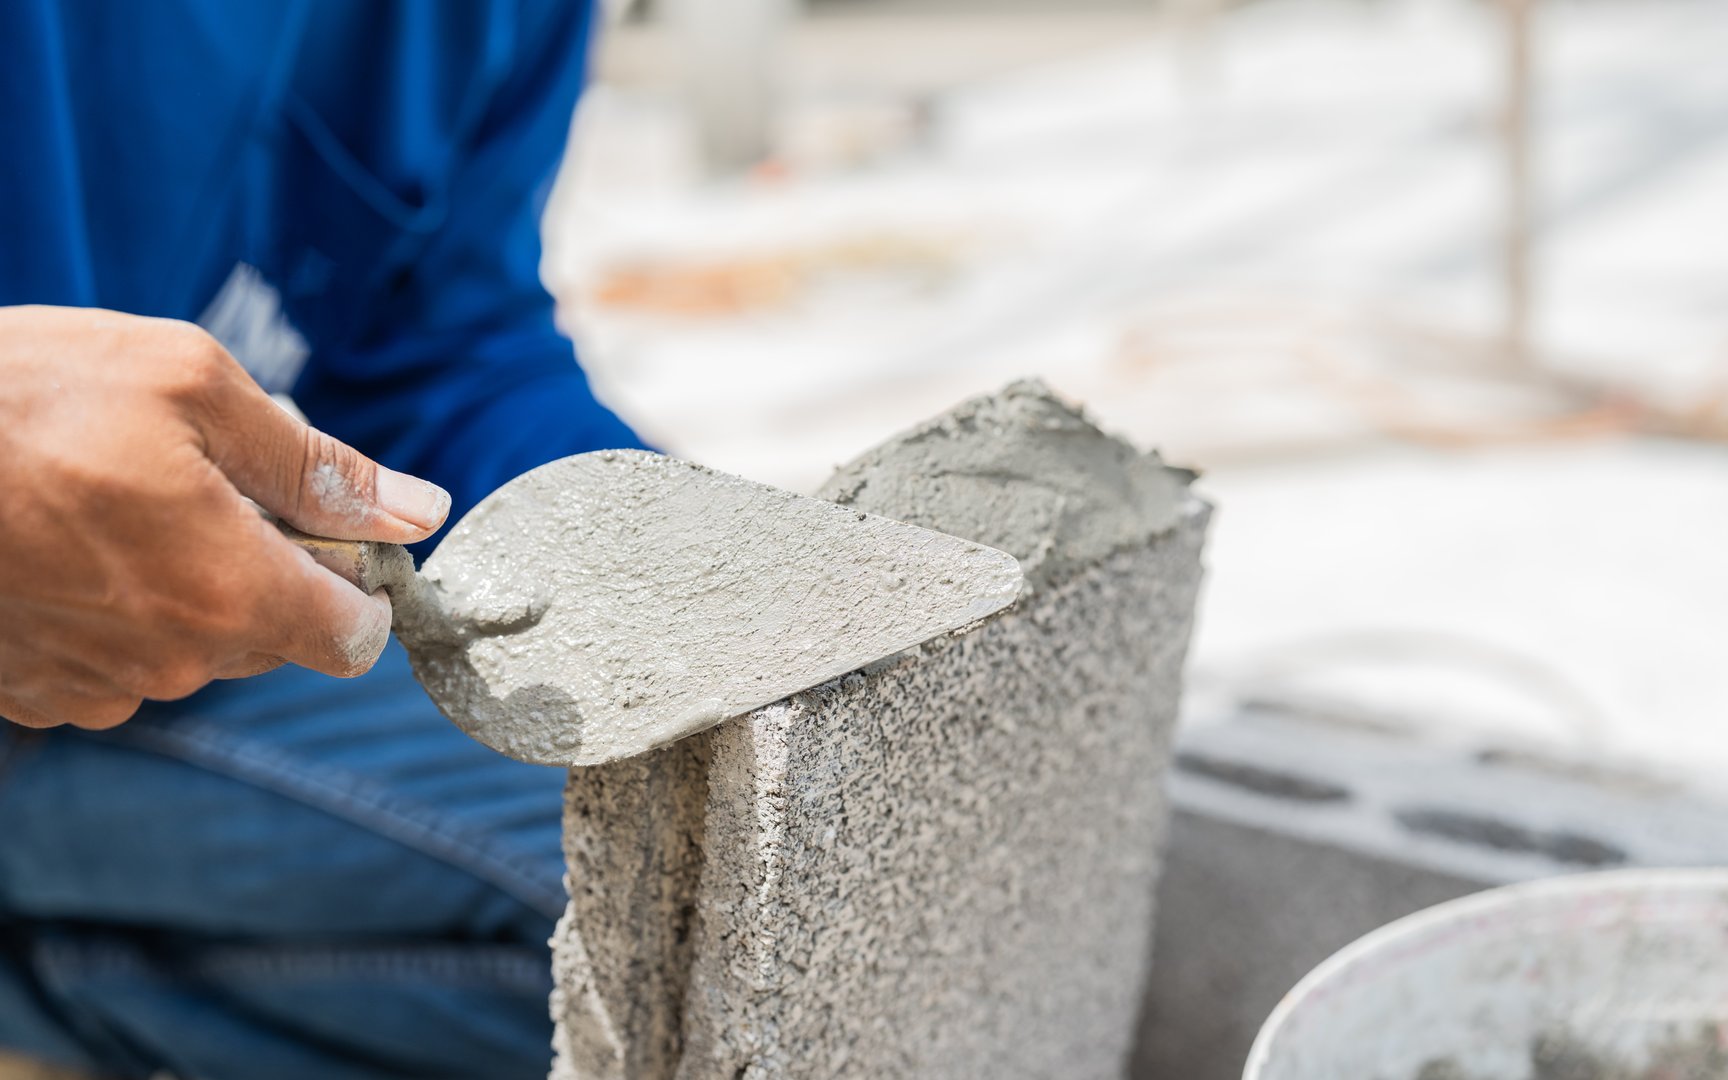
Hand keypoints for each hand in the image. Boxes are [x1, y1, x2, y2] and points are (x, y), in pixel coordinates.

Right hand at [0, 305, 449, 729]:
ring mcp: (94, 687)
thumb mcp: (195, 388)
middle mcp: (170, 664)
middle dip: (267, 565)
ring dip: (188, 581)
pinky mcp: (32, 689)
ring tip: (119, 497)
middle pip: (275, 636)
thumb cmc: (25, 396)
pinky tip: (67, 538)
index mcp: (229, 596)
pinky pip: (117, 658)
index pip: (354, 638)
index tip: (327, 528)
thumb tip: (419, 512)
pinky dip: (117, 606)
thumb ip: (322, 466)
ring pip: (194, 645)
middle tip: (204, 481)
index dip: (356, 581)